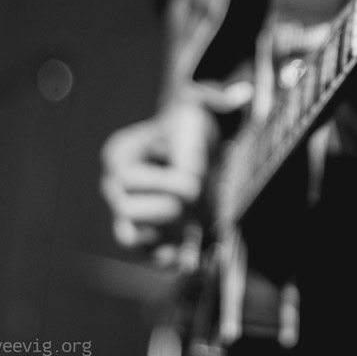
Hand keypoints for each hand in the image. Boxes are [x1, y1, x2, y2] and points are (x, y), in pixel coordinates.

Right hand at [100, 100, 216, 260]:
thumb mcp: (197, 108)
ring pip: (131, 238)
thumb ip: (214, 103)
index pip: (129, 180)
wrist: (192, 145)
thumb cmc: (190, 124)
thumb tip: (241, 95)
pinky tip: (190, 261)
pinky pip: (147, 255)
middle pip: (128, 213)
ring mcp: (126, 213)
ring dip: (165, 239)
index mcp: (120, 154)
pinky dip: (168, 258)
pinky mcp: (145, 235)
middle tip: (196, 201)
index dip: (168, 185)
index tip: (196, 181)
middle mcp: (115, 186)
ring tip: (193, 244)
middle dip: (167, 210)